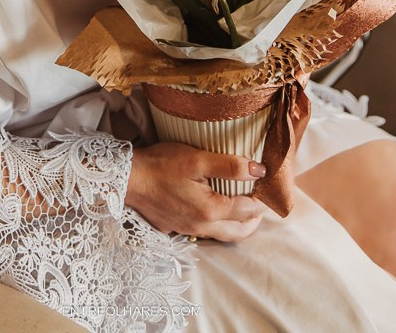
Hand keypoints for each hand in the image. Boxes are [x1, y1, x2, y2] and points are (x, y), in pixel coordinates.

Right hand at [125, 142, 266, 241]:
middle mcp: (201, 226)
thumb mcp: (198, 159)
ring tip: (242, 208)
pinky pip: (203, 231)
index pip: (248, 210)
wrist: (128, 178)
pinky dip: (216, 224)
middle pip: (239, 232)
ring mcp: (187, 229)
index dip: (261, 198)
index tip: (266, 186)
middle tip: (260, 204)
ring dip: (236, 225)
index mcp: (211, 210)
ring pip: (221, 235)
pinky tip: (211, 209)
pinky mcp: (174, 227)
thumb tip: (259, 170)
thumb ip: (229, 166)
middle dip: (254, 220)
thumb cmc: (162, 164)